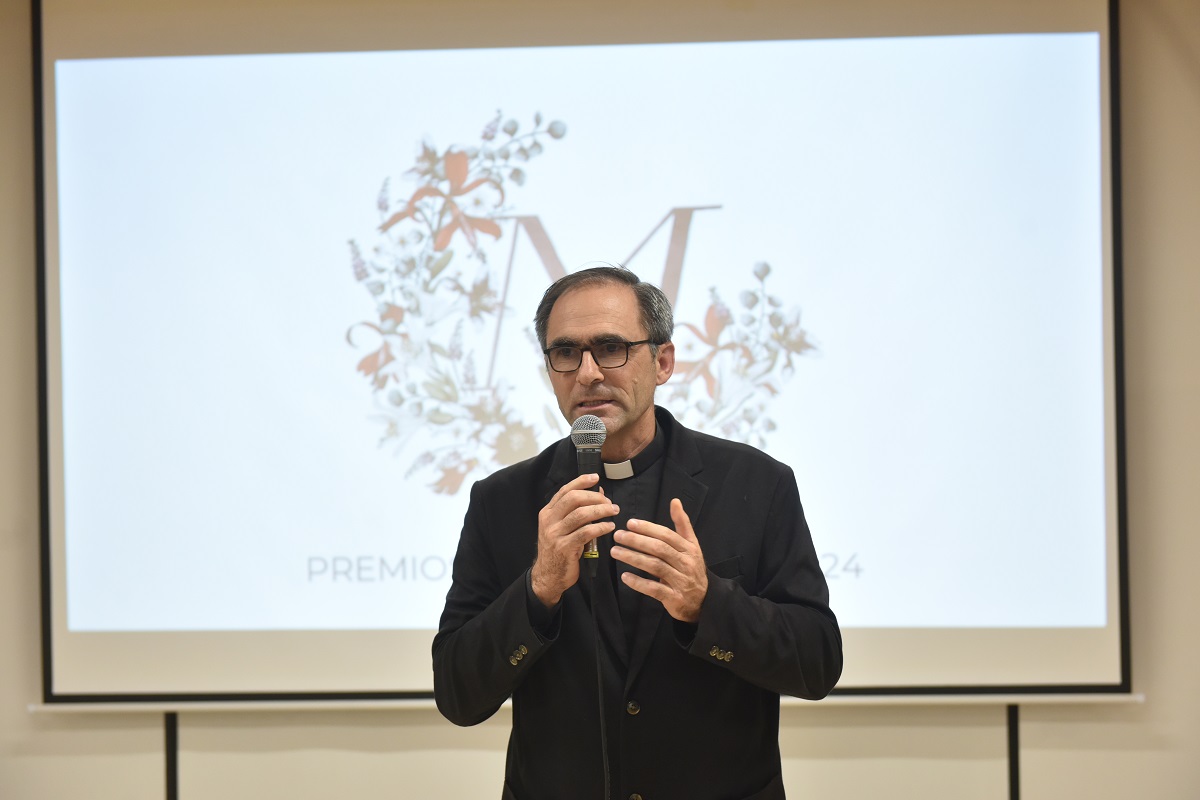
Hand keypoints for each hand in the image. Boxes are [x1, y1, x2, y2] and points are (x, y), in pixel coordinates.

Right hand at [530, 474, 618, 608]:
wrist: (548, 576)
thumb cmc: (558, 551)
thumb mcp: (561, 528)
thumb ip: (576, 512)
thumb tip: (597, 493)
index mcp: (547, 513)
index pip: (565, 491)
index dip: (581, 482)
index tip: (596, 478)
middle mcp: (549, 521)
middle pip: (574, 499)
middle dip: (595, 497)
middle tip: (609, 502)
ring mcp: (555, 534)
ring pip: (581, 514)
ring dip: (601, 511)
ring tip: (613, 512)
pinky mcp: (565, 547)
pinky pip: (586, 532)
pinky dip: (601, 527)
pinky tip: (609, 527)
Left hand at [610, 498, 707, 622]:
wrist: (703, 599)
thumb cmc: (691, 567)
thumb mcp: (691, 544)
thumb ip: (682, 523)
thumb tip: (675, 501)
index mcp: (689, 548)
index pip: (666, 535)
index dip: (648, 528)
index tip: (629, 523)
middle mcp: (686, 563)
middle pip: (659, 549)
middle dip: (637, 541)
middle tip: (618, 535)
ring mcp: (680, 581)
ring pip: (655, 567)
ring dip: (633, 558)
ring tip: (615, 552)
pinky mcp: (674, 598)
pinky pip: (654, 589)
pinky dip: (638, 582)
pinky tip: (625, 576)